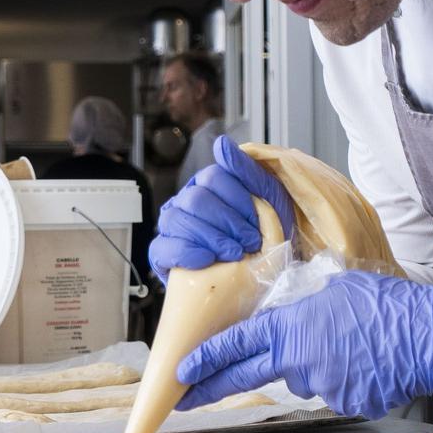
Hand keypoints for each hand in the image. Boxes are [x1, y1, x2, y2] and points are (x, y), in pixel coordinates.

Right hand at [148, 135, 295, 282]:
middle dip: (228, 222)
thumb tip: (221, 144)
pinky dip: (188, 253)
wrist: (251, 288)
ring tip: (232, 256)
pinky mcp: (162, 252)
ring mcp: (173, 226)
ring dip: (212, 239)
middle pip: (196, 198)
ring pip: (178, 218)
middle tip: (249, 243)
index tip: (257, 222)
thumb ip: (250, 173)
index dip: (239, 200)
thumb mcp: (269, 209)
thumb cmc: (262, 247)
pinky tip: (207, 262)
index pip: (215, 177)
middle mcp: (188, 201)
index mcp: (211, 187)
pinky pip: (163, 246)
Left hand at [175, 270, 432, 418]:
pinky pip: (334, 392)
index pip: (236, 344)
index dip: (206, 358)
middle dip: (212, 388)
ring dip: (315, 367)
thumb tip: (289, 315)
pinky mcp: (345, 404)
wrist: (428, 335)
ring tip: (350, 346)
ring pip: (303, 380)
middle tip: (186, 399)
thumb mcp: (333, 287)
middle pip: (246, 378)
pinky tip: (366, 362)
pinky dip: (344, 379)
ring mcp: (323, 386)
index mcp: (292, 327)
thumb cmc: (387, 304)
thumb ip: (301, 305)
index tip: (182, 371)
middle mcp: (300, 360)